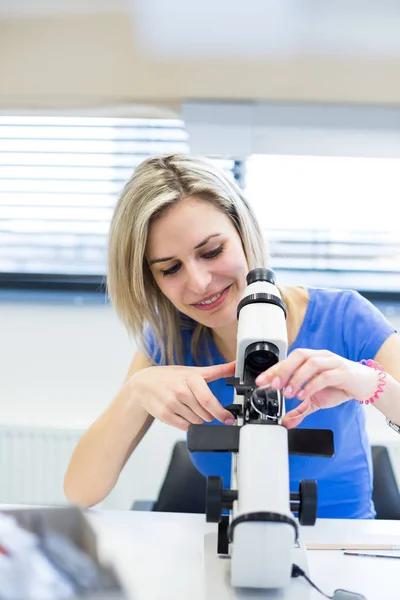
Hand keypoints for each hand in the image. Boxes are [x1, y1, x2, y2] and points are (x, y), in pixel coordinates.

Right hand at [128, 361, 235, 430]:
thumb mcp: (194, 371)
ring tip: (188, 406)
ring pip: (197, 422)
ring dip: (198, 418)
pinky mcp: (165, 416)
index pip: (208, 400)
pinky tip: (182, 412)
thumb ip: (218, 370)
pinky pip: (186, 427)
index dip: (221, 412)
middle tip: (201, 405)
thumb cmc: (170, 377)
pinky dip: (188, 423)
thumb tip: (236, 366)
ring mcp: (172, 404)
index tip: (229, 419)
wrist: (143, 384)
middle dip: (209, 414)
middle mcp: (180, 391)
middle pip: (205, 414)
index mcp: (190, 378)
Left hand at [255, 349, 378, 428]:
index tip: (261, 380)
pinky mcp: (343, 371)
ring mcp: (332, 362)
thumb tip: (286, 422)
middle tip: (274, 385)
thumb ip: (301, 410)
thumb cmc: (340, 386)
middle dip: (283, 369)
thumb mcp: (316, 400)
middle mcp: (320, 357)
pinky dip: (312, 385)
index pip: (289, 359)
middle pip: (298, 355)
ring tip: (289, 393)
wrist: (367, 384)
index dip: (274, 369)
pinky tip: (304, 395)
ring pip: (311, 363)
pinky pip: (325, 375)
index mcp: (311, 359)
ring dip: (297, 378)